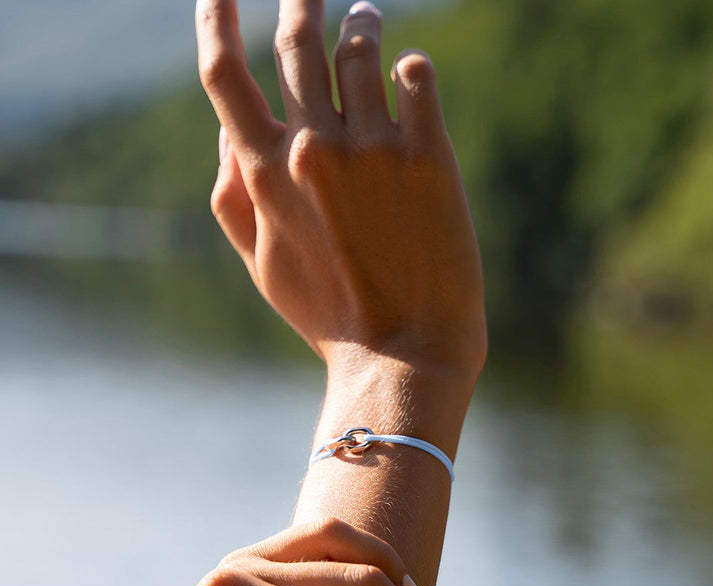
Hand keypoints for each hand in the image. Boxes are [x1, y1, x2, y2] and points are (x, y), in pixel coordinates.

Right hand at [197, 0, 486, 382]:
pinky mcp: (428, 155)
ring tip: (365, 20)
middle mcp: (314, 148)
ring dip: (360, 24)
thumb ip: (233, 199)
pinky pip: (416, 75)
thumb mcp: (263, 267)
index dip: (215, 20)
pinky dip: (410, 67)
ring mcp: (373, 148)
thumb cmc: (330, 318)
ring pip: (360, 47)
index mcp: (265, 175)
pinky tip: (409, 74)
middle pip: (296, 39)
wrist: (405, 357)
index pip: (223, 74)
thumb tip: (229, 134)